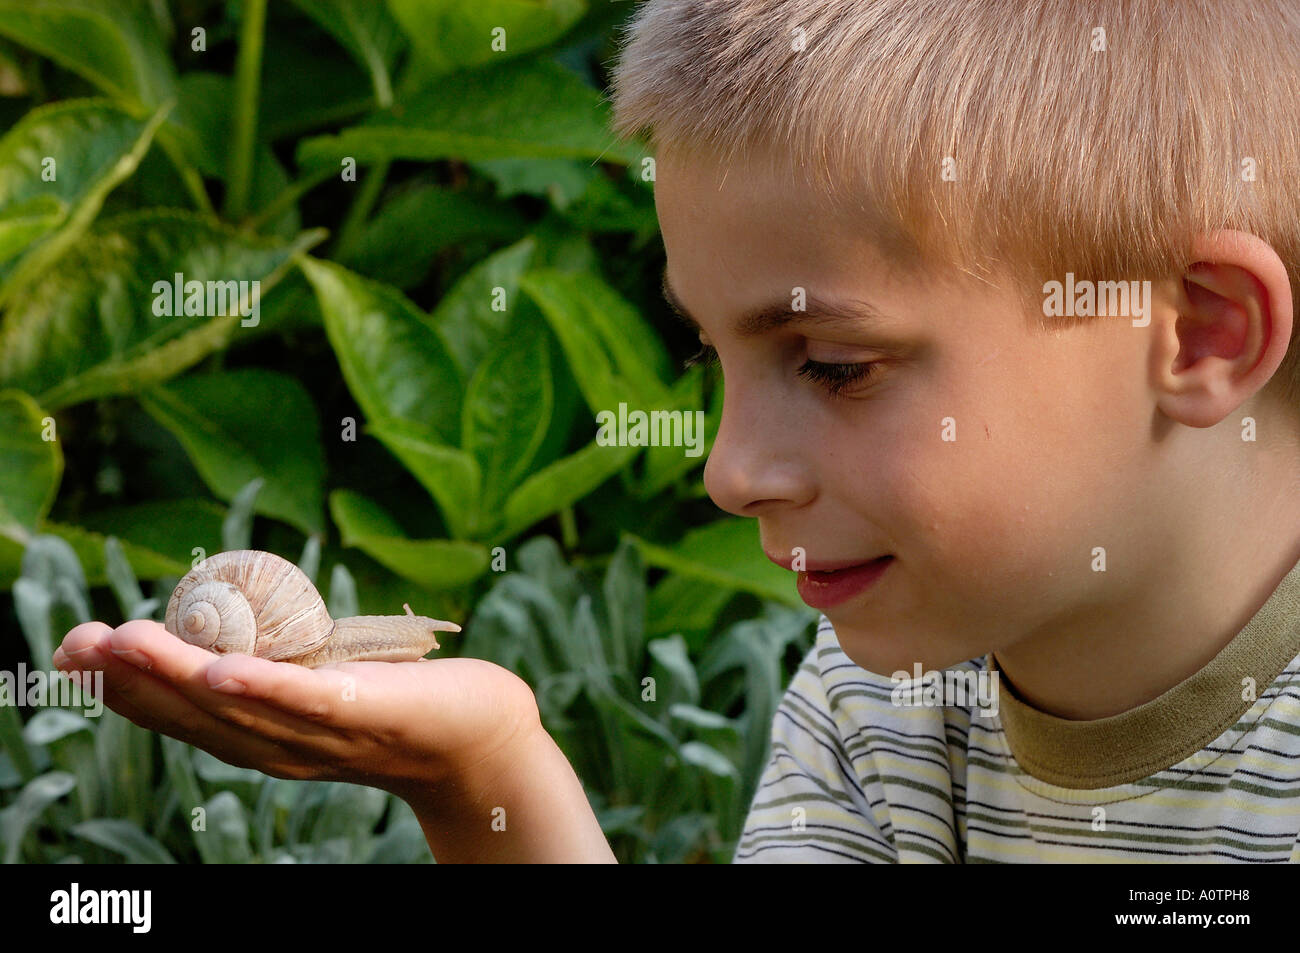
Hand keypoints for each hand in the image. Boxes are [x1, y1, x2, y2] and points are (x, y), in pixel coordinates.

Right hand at [54, 619, 542, 807]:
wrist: (482, 735)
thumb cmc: (399, 703)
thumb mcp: (320, 686)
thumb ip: (273, 670)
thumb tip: (221, 633)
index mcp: (266, 736)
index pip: (184, 715)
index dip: (127, 688)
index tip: (73, 653)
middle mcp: (285, 745)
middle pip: (197, 714)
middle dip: (132, 679)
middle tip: (74, 644)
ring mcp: (326, 734)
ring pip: (240, 707)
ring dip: (177, 676)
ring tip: (126, 642)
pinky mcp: (371, 712)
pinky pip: (310, 702)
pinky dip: (264, 688)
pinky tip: (221, 671)